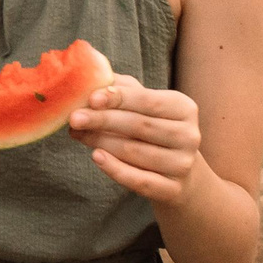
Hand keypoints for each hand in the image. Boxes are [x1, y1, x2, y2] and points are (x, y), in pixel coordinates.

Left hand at [69, 76, 204, 203]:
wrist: (179, 171)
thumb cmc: (152, 129)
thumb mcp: (143, 105)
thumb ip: (121, 88)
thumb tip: (91, 72)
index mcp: (184, 108)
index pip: (148, 100)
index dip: (118, 98)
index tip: (91, 98)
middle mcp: (189, 135)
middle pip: (140, 126)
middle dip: (103, 120)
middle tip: (74, 118)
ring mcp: (183, 164)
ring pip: (136, 152)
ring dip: (101, 142)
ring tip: (77, 134)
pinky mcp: (173, 190)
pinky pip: (140, 181)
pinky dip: (116, 170)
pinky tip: (96, 157)